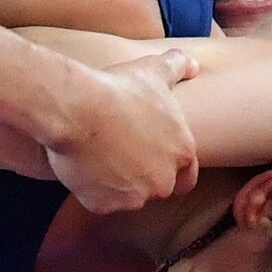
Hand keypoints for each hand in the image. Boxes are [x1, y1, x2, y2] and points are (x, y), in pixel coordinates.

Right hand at [45, 49, 199, 213]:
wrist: (77, 108)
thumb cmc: (118, 88)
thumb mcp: (153, 71)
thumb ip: (179, 66)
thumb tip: (194, 65)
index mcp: (181, 153)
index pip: (185, 176)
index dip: (168, 167)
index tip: (149, 158)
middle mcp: (163, 182)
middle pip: (155, 188)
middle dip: (141, 176)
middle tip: (119, 153)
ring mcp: (133, 198)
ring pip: (126, 198)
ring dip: (115, 184)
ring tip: (98, 156)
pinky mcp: (103, 206)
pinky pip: (98, 202)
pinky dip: (90, 190)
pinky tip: (82, 166)